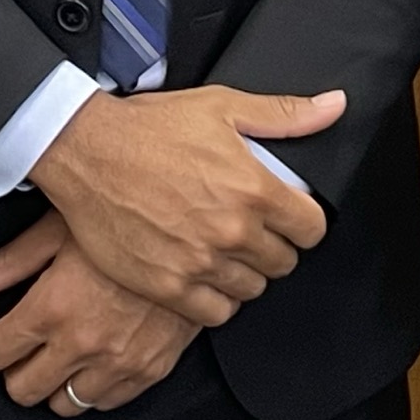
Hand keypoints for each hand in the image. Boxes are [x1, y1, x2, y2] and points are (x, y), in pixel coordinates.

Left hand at [0, 209, 199, 414]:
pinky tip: (94, 357)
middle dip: (12, 369)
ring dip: (54, 383)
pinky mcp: (150, 370)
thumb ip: (10, 262)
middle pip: (22, 389)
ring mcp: (118, 363)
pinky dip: (94, 387)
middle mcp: (82, 343)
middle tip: (19, 346)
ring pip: (64, 404)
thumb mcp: (60, 227)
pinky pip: (107, 403)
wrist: (196, 229)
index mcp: (53, 307)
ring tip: (59, 352)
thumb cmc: (127, 218)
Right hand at [29, 85, 341, 325]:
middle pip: (283, 262)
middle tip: (250, 229)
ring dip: (245, 272)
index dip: (303, 222)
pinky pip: (215, 312)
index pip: (312, 229)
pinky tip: (204, 273)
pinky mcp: (168, 286)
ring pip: (252, 289)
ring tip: (225, 250)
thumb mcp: (222, 107)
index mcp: (254, 188)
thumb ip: (284, 115)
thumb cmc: (151, 128)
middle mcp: (232, 231)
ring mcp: (200, 263)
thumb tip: (333, 107)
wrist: (86, 152)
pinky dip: (216, 298)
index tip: (288, 216)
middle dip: (273, 245)